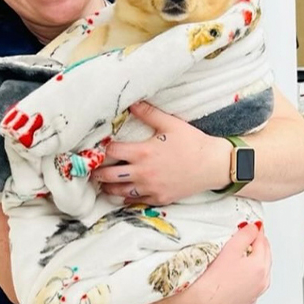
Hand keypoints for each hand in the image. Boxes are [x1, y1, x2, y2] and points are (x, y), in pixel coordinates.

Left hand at [92, 101, 231, 205]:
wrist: (213, 165)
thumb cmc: (192, 142)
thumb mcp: (171, 124)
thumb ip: (149, 113)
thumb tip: (131, 102)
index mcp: (143, 152)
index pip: (112, 151)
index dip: (103, 149)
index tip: (99, 147)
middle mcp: (143, 172)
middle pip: (109, 175)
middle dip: (97, 172)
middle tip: (91, 170)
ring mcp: (150, 188)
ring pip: (119, 191)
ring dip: (108, 187)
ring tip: (101, 183)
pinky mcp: (158, 198)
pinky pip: (136, 201)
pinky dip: (126, 197)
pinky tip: (121, 194)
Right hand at [116, 224, 272, 303]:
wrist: (196, 301)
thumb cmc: (210, 276)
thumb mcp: (230, 248)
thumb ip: (246, 235)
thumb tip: (255, 228)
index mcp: (260, 267)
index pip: (262, 242)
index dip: (256, 231)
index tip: (251, 226)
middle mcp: (261, 283)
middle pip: (265, 258)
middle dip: (258, 247)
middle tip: (247, 237)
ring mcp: (253, 297)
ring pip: (261, 275)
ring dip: (255, 264)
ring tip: (242, 257)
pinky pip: (251, 289)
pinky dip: (248, 281)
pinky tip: (236, 276)